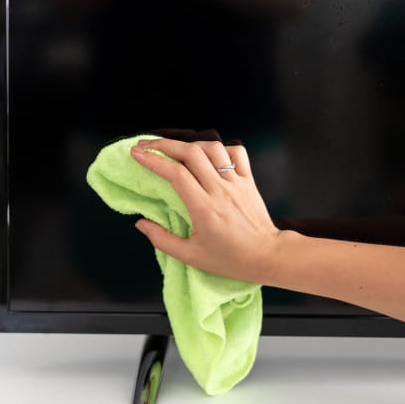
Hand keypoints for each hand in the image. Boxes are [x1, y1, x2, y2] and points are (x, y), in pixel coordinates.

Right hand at [130, 138, 279, 284]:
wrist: (267, 256)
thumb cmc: (229, 259)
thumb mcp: (191, 256)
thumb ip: (162, 240)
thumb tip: (141, 224)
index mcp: (204, 208)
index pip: (176, 174)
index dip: (154, 160)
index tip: (137, 154)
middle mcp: (220, 190)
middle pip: (191, 153)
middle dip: (165, 144)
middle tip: (146, 145)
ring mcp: (237, 182)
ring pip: (213, 148)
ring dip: (190, 144)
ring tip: (175, 150)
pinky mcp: (249, 180)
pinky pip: (236, 153)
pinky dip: (220, 149)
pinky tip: (208, 155)